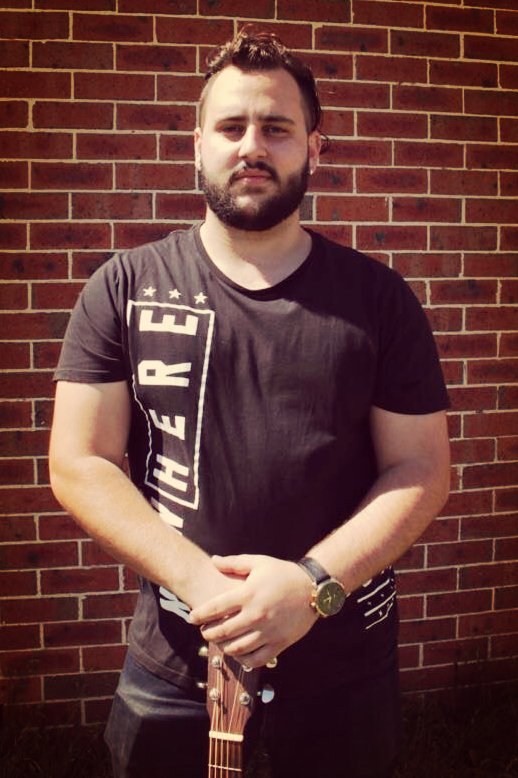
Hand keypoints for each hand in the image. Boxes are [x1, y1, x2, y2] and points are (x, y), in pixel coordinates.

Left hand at [189, 554, 317, 667]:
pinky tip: (238, 654)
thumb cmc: (283, 573)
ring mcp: (268, 631)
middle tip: (203, 631)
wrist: (313, 588)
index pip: (215, 608)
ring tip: (219, 641)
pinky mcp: (279, 643)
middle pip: (223, 631)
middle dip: (208, 633)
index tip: (191, 618)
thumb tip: (213, 561)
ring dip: (223, 647)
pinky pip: (256, 659)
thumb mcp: (258, 562)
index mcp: (249, 594)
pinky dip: (243, 659)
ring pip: (237, 648)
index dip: (200, 614)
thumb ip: (233, 563)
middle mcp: (256, 614)